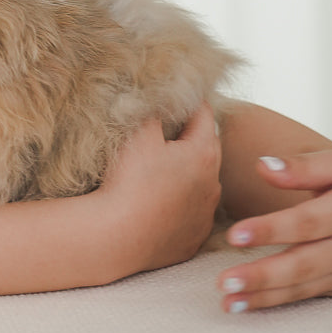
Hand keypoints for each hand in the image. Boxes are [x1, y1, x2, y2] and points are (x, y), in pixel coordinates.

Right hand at [99, 102, 222, 276]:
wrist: (118, 237)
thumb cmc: (130, 181)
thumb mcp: (140, 134)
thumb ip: (156, 111)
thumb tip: (162, 97)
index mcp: (204, 154)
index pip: (204, 115)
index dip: (191, 101)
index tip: (180, 93)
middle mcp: (213, 185)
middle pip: (207, 149)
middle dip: (192, 136)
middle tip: (172, 127)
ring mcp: (204, 215)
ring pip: (202, 184)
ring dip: (189, 173)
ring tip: (164, 168)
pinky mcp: (193, 239)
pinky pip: (192, 214)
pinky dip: (181, 204)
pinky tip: (161, 203)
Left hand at [218, 151, 331, 311]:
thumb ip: (304, 167)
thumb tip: (262, 165)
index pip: (306, 223)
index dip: (270, 230)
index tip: (234, 234)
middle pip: (303, 264)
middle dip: (262, 276)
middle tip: (224, 282)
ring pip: (303, 287)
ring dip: (264, 297)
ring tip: (228, 302)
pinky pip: (308, 296)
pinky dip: (278, 303)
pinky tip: (248, 305)